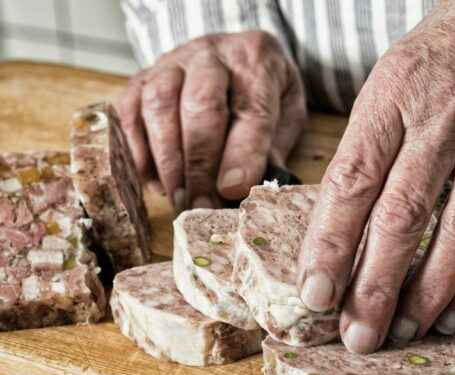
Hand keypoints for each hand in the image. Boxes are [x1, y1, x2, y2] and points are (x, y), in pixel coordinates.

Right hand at [118, 31, 306, 209]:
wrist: (237, 52)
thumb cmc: (264, 91)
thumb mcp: (286, 113)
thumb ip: (274, 146)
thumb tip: (248, 188)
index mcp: (258, 63)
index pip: (251, 111)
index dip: (241, 155)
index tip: (232, 191)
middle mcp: (212, 55)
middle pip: (200, 105)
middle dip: (199, 164)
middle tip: (201, 204)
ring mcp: (172, 62)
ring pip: (159, 104)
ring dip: (167, 160)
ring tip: (179, 197)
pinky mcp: (143, 75)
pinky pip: (129, 110)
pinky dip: (138, 150)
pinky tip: (153, 181)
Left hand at [298, 0, 454, 352]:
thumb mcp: (398, 77)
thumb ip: (374, 146)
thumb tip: (341, 224)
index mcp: (395, 94)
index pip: (351, 180)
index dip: (329, 244)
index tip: (314, 293)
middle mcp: (446, 116)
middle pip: (401, 215)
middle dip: (373, 285)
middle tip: (357, 335)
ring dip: (427, 291)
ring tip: (403, 330)